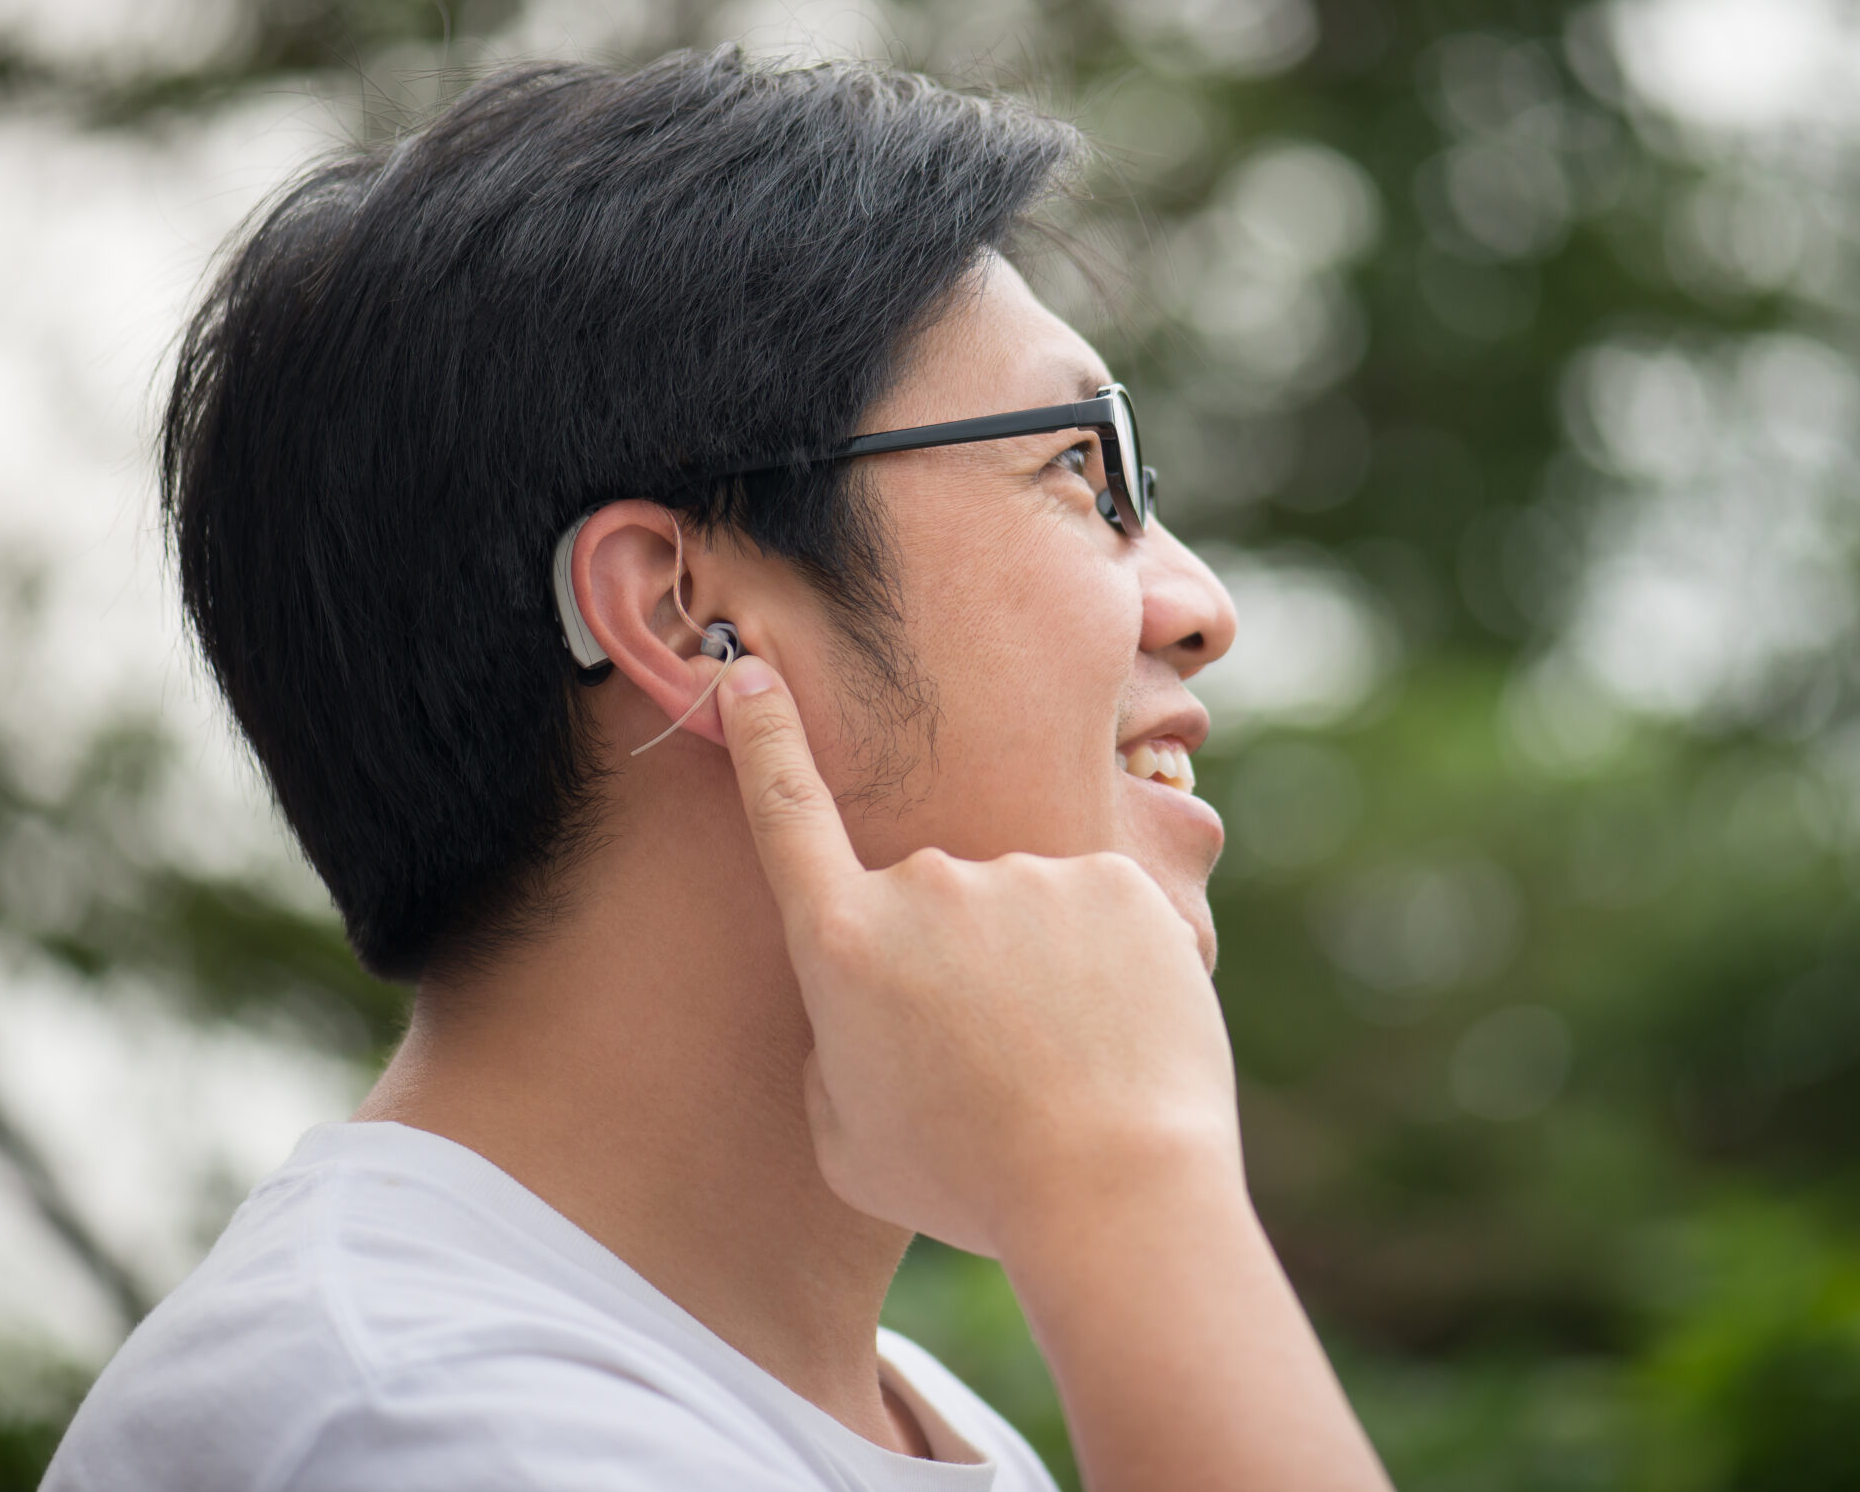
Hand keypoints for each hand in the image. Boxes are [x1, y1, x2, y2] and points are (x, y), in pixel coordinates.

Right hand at [715, 654, 1241, 1255]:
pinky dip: (1104, 964)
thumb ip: (834, 1049)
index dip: (761, 737)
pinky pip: (1094, 910)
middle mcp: (926, 884)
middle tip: (991, 1067)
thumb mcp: (846, 1141)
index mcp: (842, 942)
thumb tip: (861, 1005)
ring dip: (1034, 970)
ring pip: (1020, 910)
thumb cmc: (971, 1184)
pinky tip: (1115, 1033)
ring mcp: (1024, 874)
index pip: (785, 809)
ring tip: (1062, 1064)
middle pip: (929, 905)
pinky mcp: (1112, 878)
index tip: (745, 669)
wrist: (1114, 1190)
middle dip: (952, 967)